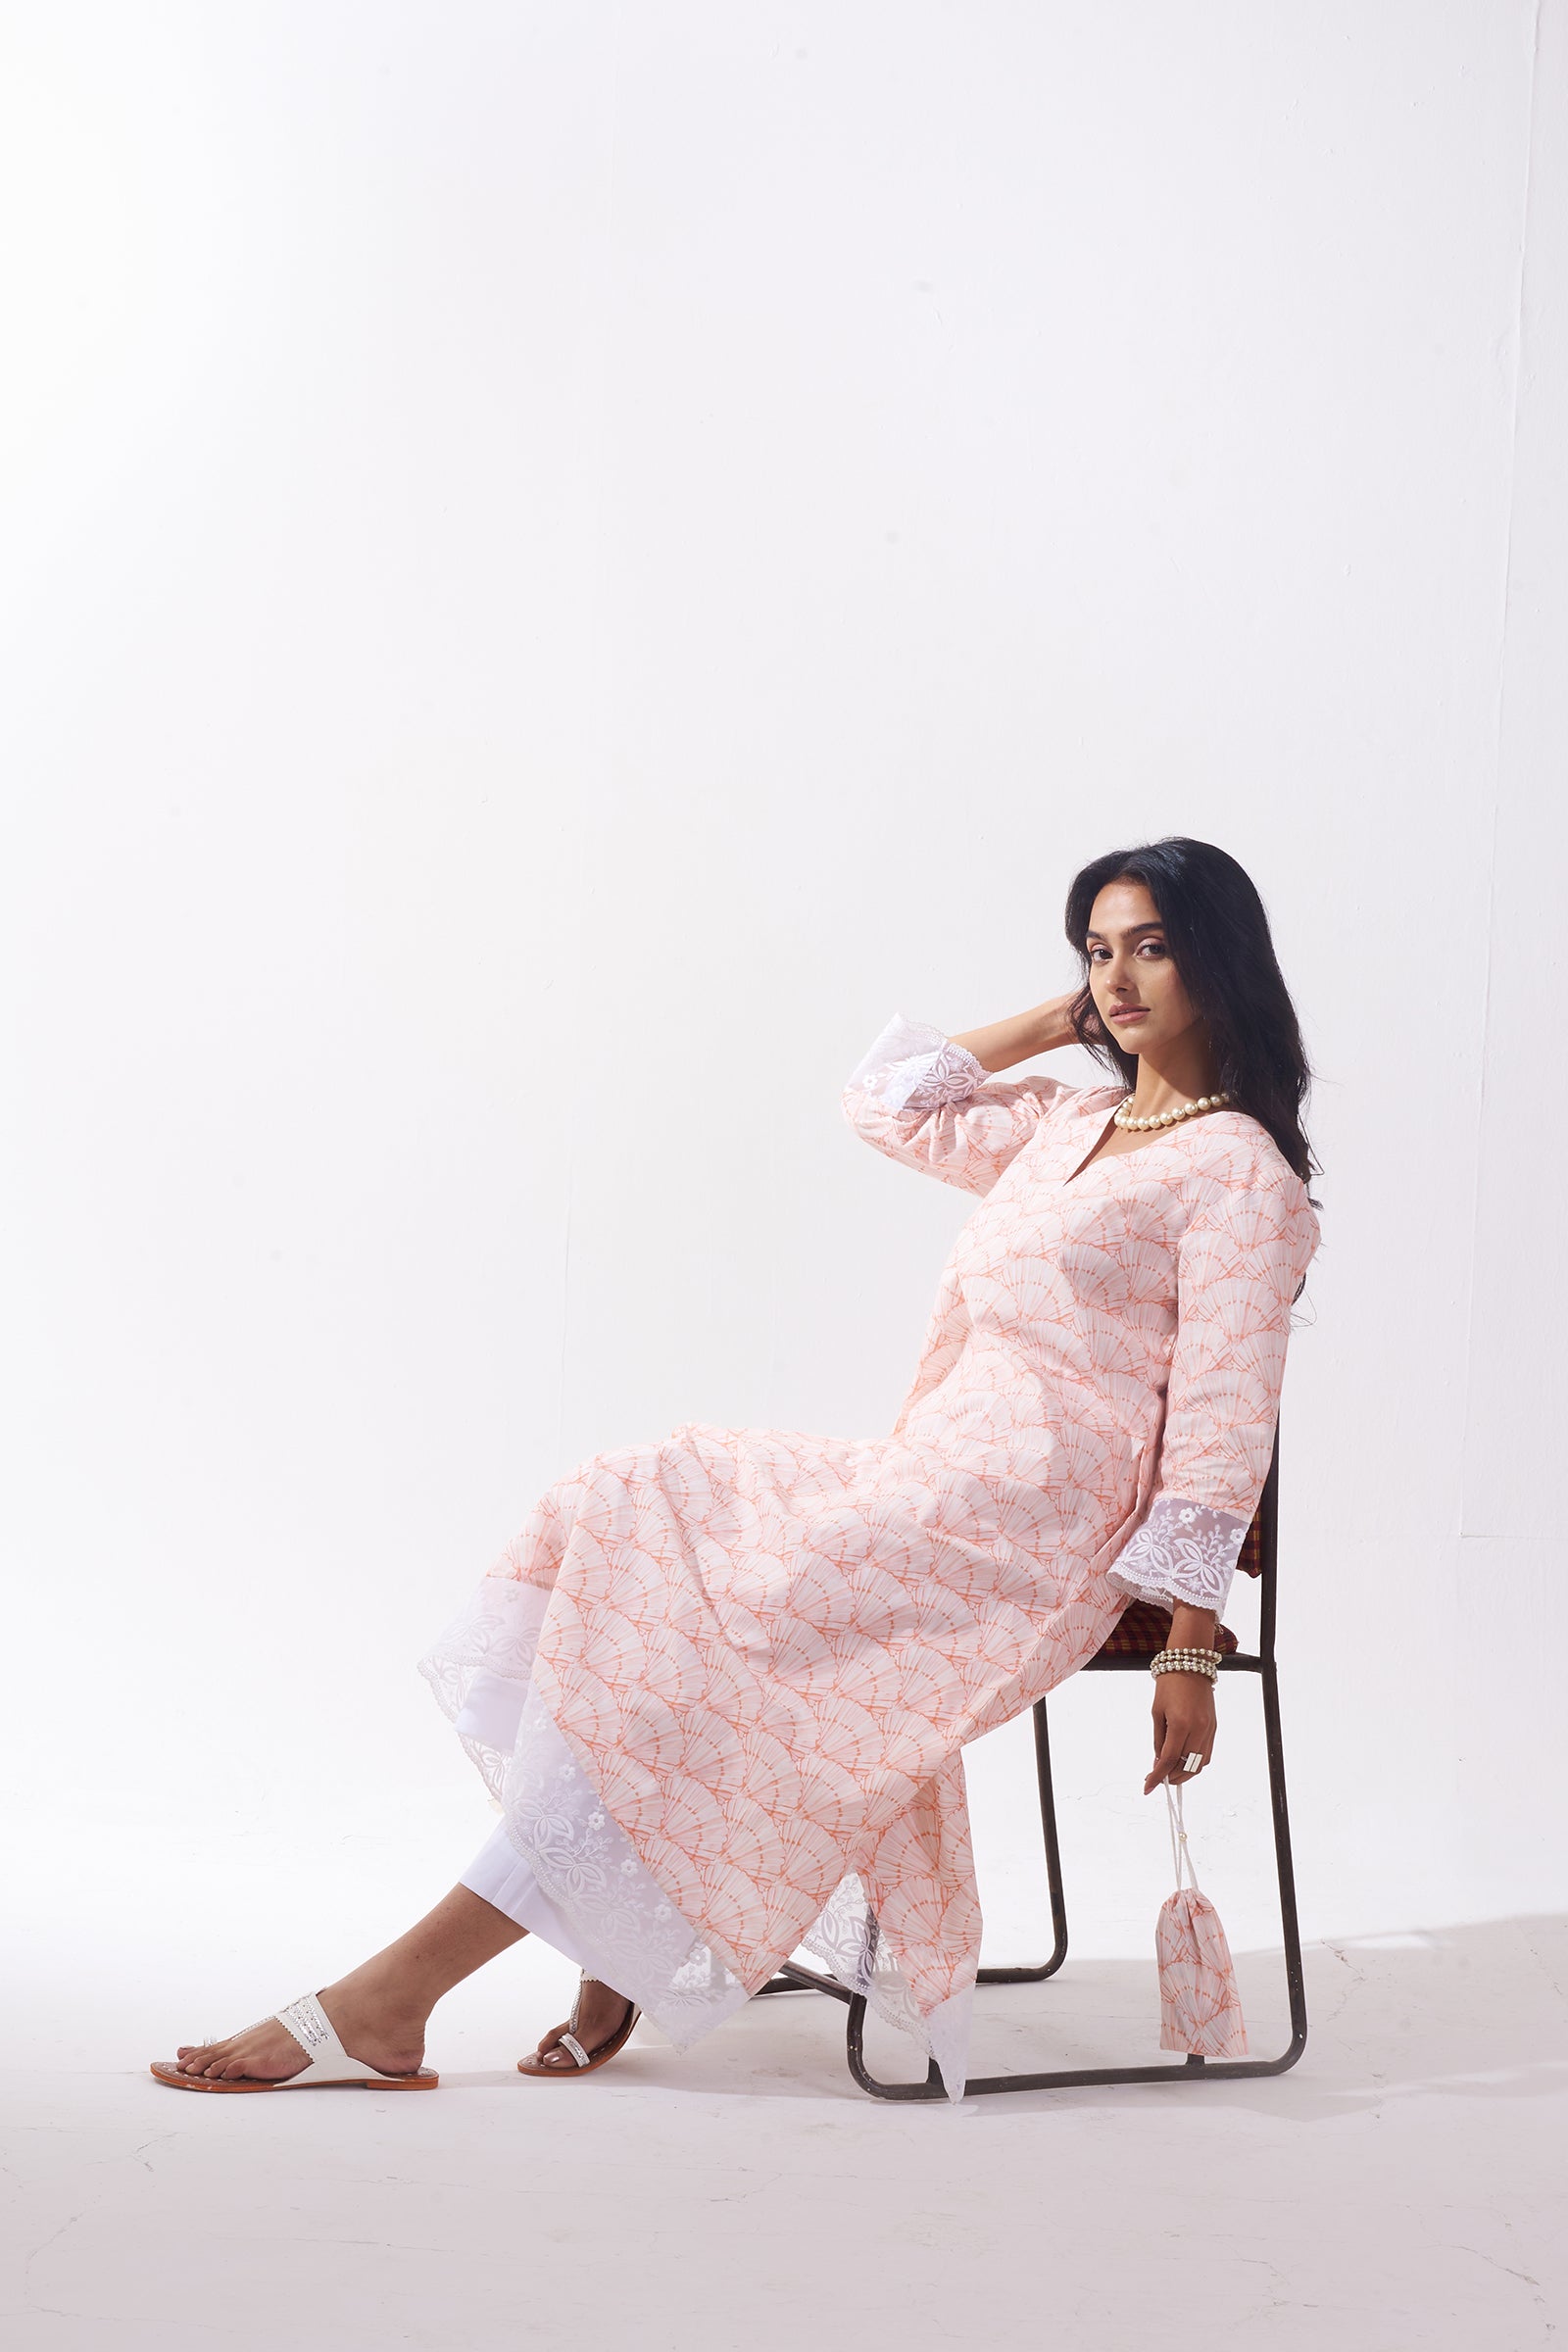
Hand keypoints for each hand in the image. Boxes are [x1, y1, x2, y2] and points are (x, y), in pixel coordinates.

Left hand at [1143, 1670, 1215, 1793]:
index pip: (1169, 1759)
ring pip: (1199, 1764)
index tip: (1148, 1787)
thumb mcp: (1157, 1712)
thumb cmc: (1169, 1684)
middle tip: (1158, 1779)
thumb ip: (1158, 1739)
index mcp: (1180, 1724)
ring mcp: (1209, 1729)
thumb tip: (1158, 1762)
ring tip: (1170, 1773)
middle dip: (1171, 1777)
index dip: (1157, 1776)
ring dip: (1184, 1774)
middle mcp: (1198, 1729)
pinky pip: (1207, 1754)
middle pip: (1186, 1766)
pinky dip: (1195, 1763)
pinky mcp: (1214, 1728)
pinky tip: (1184, 1762)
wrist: (1190, 1664)